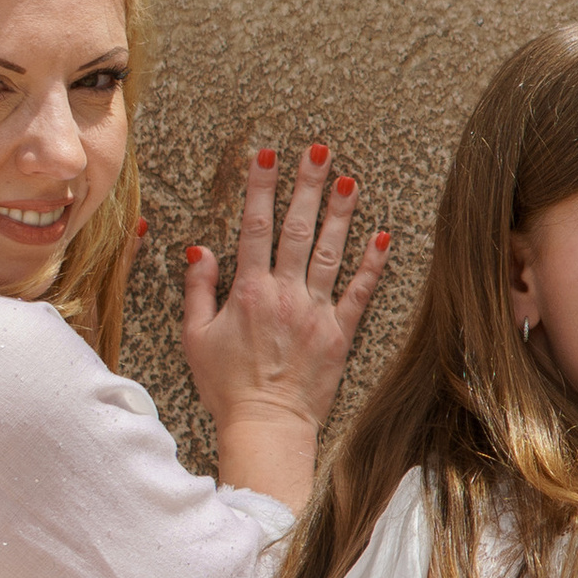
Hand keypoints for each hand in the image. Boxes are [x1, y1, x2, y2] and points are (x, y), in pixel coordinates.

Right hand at [184, 144, 391, 509]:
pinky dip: (371, 264)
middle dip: (307, 185)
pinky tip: (381, 236)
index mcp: (248, 292)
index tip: (266, 155)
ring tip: (350, 179)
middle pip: (298, 229)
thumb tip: (199, 249)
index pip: (254, 228)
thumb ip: (198, 290)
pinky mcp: (339, 334)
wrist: (266, 427)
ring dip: (341, 213)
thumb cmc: (226, 387)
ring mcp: (315, 313)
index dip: (260, 188)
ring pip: (331, 252)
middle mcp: (284, 294)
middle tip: (318, 150)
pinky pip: (359, 293)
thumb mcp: (195, 338)